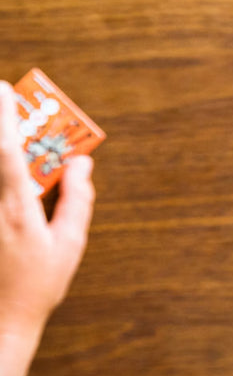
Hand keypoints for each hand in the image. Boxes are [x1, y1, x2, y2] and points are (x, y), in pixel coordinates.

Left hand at [0, 81, 94, 336]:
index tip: (5, 89)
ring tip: (9, 134)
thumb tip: (81, 163)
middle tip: (3, 99)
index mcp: (17, 210)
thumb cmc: (37, 286)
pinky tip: (10, 170)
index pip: (6, 152)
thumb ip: (76, 198)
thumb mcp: (70, 244)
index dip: (4, 117)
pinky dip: (1, 173)